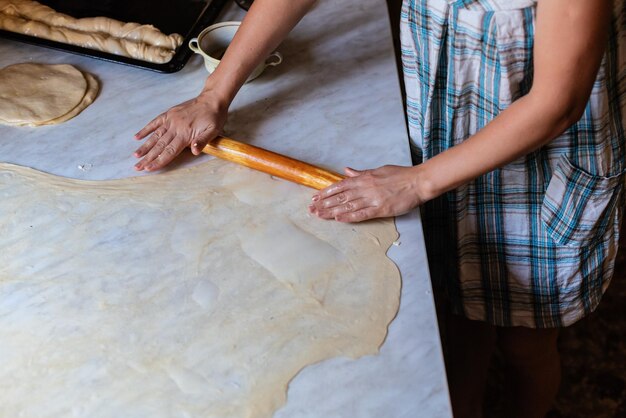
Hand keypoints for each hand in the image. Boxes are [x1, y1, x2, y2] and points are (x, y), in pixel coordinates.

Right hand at [133, 91, 227, 170]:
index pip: (169, 152)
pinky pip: (155, 122)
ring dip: (145, 146)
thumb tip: (194, 151)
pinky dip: (146, 129)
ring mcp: (171, 120)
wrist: (212, 99)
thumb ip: (202, 141)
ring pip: (155, 136)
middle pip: (159, 146)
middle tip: (137, 167)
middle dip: (148, 157)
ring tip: (135, 155)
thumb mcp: (213, 130)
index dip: (159, 161)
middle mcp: (175, 128)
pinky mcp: (169, 114)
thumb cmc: (214, 117)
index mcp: (185, 134)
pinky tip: (137, 136)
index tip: (148, 168)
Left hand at [308, 165, 423, 222]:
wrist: (418, 182)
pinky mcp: (381, 209)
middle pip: (340, 197)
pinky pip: (362, 214)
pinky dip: (349, 217)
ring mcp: (372, 199)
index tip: (316, 197)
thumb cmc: (400, 175)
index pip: (340, 185)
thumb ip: (361, 173)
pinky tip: (339, 219)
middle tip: (312, 209)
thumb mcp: (378, 170)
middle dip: (324, 203)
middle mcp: (365, 188)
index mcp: (364, 178)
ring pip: (348, 206)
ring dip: (332, 211)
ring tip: (320, 215)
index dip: (326, 192)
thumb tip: (347, 170)